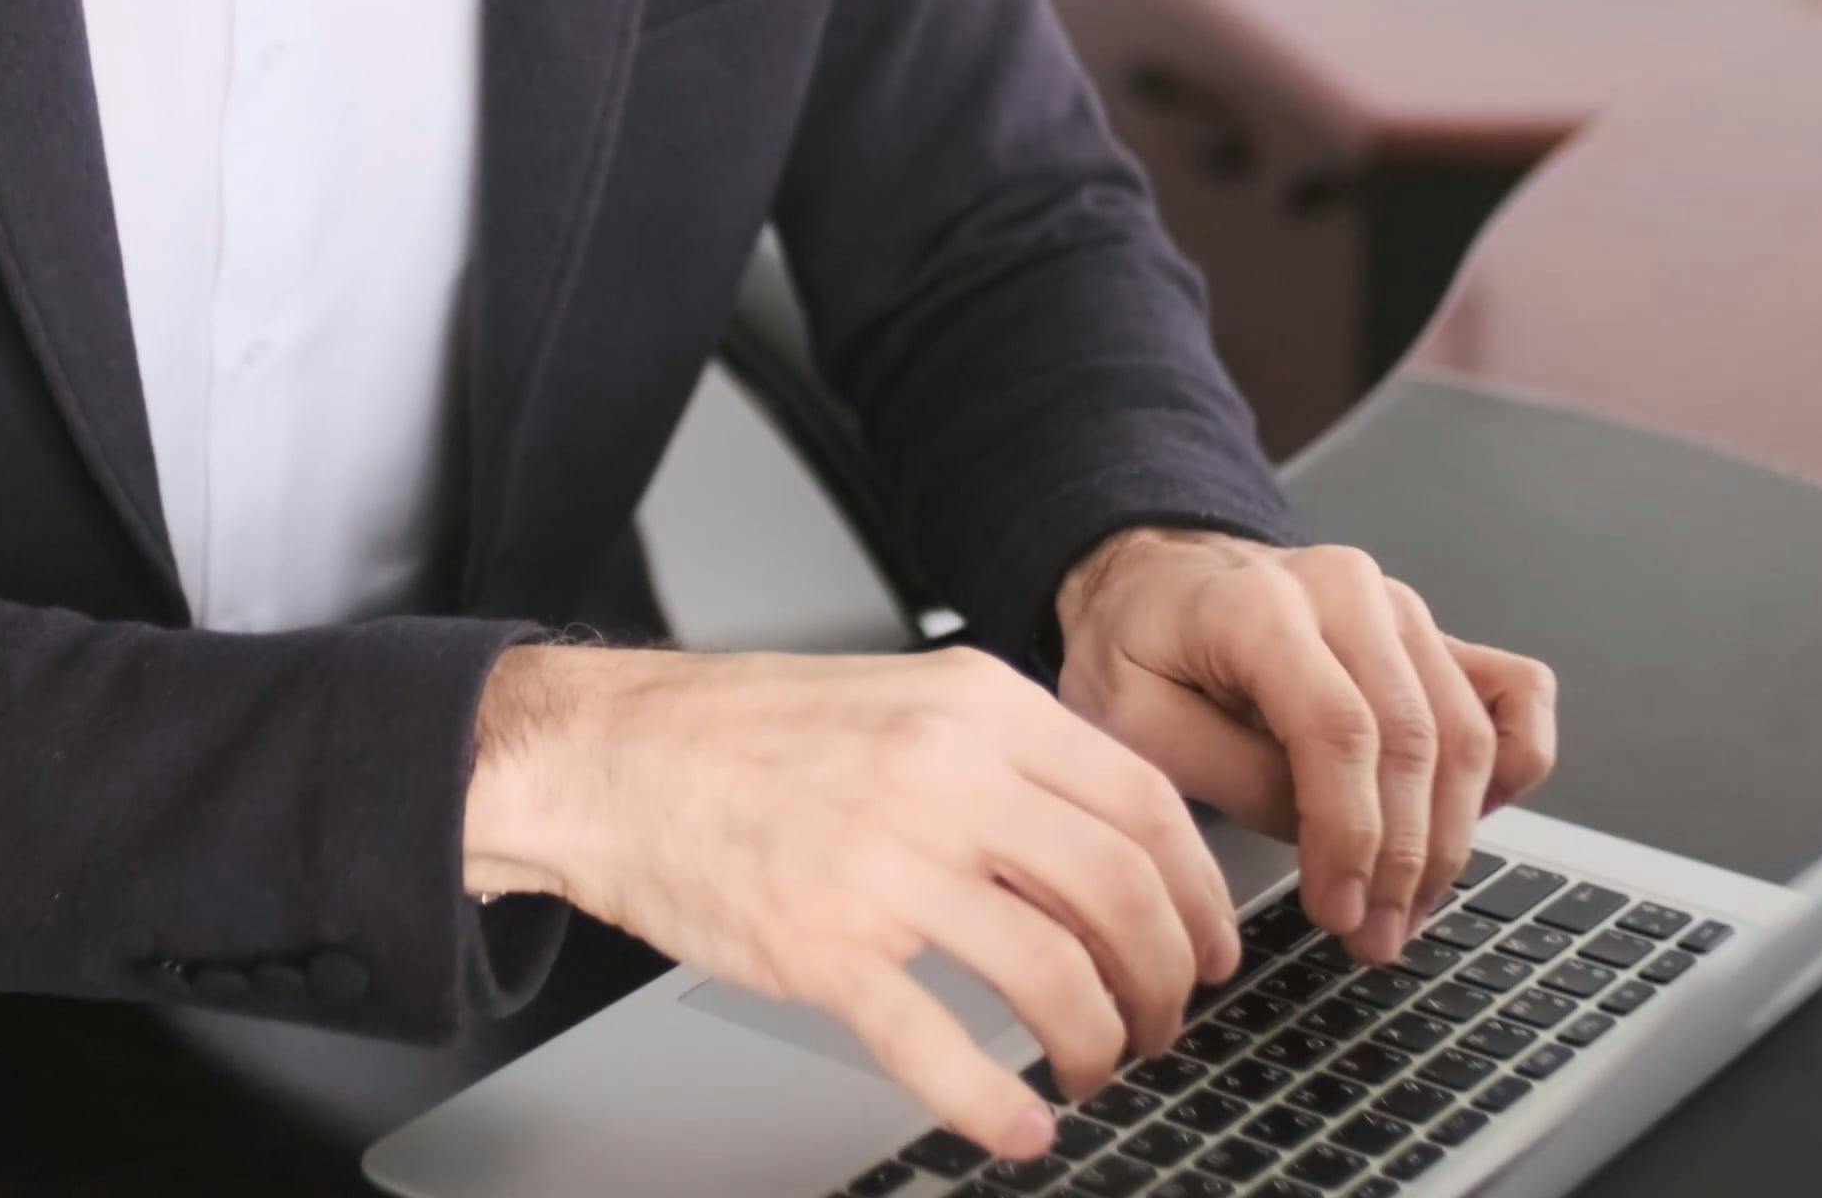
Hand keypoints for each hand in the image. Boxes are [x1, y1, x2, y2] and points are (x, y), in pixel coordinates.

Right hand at [464, 644, 1241, 1160]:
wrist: (607, 757)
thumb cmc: (741, 734)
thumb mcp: (900, 697)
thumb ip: (1002, 752)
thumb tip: (1108, 838)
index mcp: (975, 706)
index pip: (1145, 803)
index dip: (1202, 892)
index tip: (1214, 944)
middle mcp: (942, 775)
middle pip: (1119, 895)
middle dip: (1166, 982)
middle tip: (1164, 1023)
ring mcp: (883, 863)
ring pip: (1053, 974)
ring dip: (1098, 1042)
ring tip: (1095, 1067)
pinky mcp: (822, 947)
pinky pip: (940, 1045)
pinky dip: (994, 1102)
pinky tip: (1016, 1125)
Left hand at [1053, 530, 1558, 967]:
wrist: (1159, 579)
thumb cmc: (1140, 644)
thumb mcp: (1130, 716)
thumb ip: (1226, 770)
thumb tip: (1322, 836)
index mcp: (1260, 602)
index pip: (1337, 727)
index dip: (1349, 833)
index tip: (1338, 910)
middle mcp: (1347, 592)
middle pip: (1414, 737)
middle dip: (1402, 858)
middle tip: (1373, 936)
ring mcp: (1403, 610)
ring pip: (1468, 734)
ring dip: (1449, 840)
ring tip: (1404, 911)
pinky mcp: (1435, 635)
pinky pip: (1517, 695)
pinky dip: (1513, 768)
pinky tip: (1463, 826)